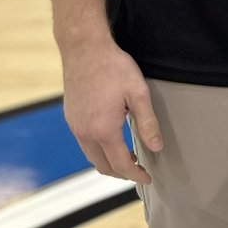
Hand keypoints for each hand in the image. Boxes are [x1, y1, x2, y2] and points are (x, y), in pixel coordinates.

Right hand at [61, 39, 162, 183]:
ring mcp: (75, 126)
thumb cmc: (113, 68)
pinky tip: (111, 140)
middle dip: (122, 172)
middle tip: (139, 169)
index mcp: (104, 130)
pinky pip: (84, 144)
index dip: (135, 174)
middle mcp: (85, 133)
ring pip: (92, 156)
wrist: (84, 50)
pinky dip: (98, 150)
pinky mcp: (71, 118)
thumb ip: (147, 123)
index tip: (147, 177)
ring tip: (128, 157)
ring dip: (109, 162)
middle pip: (103, 166)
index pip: (121, 164)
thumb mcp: (138, 93)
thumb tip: (156, 147)